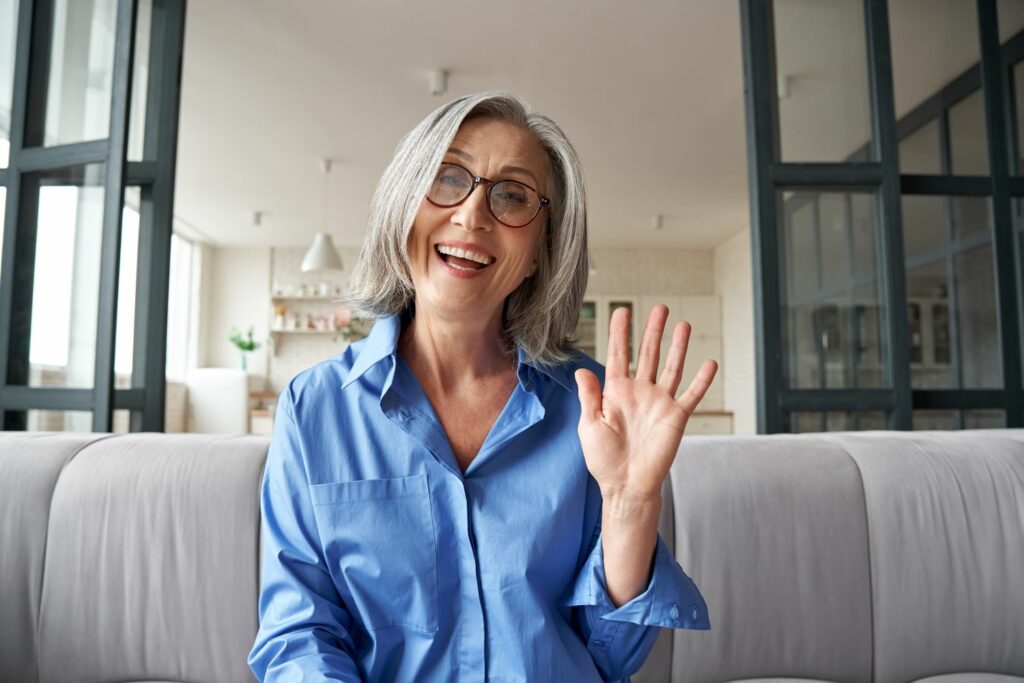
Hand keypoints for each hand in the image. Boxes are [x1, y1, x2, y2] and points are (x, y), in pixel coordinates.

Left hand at [575, 305, 717, 500]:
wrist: (626, 485)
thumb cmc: (604, 460)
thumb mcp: (589, 426)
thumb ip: (590, 397)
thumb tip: (582, 370)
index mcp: (616, 392)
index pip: (618, 355)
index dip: (620, 333)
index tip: (622, 311)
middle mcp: (640, 393)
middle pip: (648, 354)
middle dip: (653, 331)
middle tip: (659, 308)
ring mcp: (660, 403)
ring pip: (671, 367)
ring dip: (677, 346)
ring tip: (683, 324)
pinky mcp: (676, 417)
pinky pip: (692, 395)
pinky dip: (702, 380)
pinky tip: (709, 363)